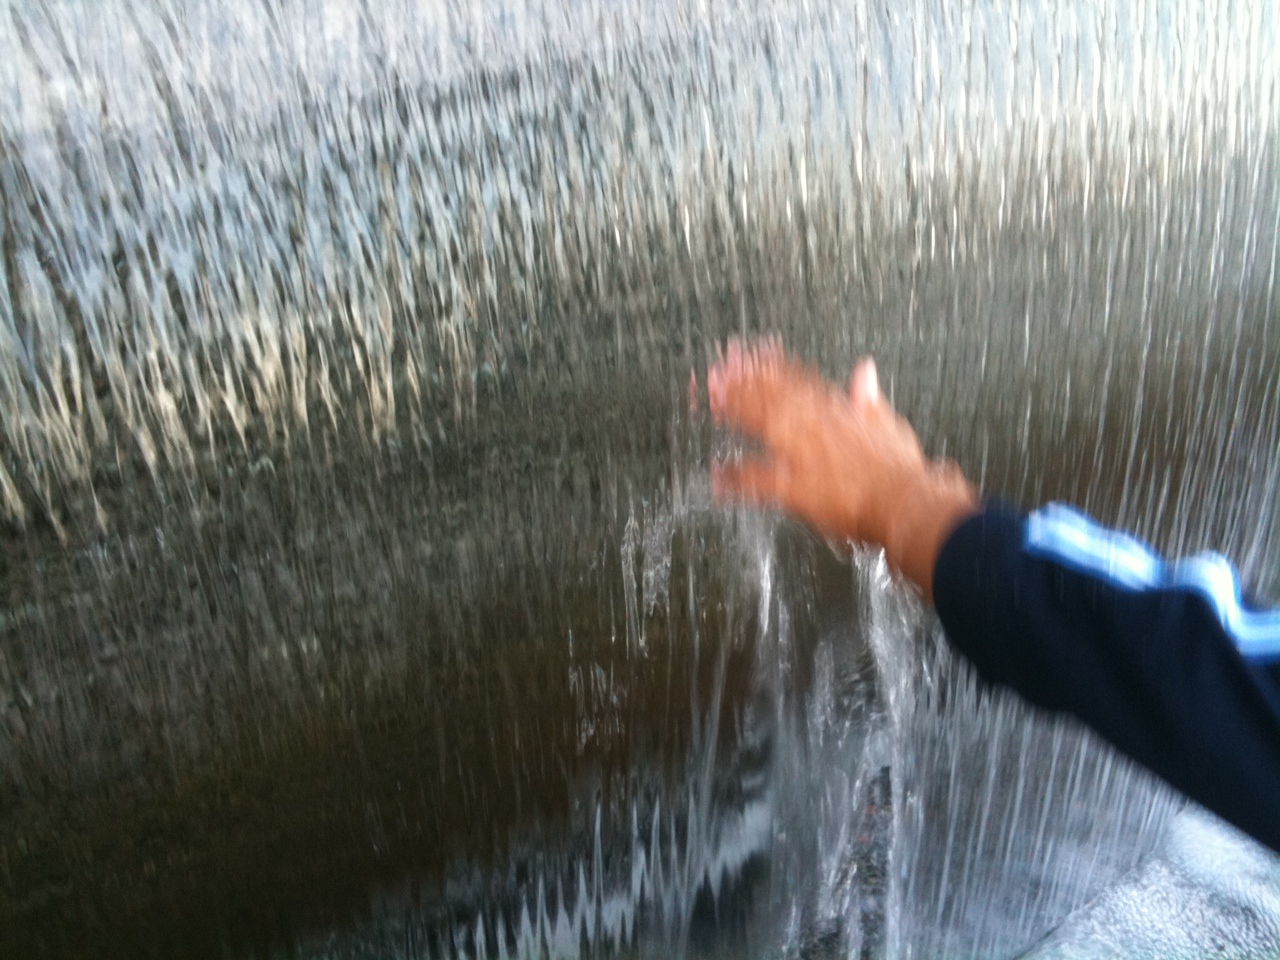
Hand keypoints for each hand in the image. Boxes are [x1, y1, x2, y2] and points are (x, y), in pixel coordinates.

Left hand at [705, 338, 978, 600]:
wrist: (910, 504)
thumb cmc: (905, 473)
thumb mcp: (891, 426)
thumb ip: (870, 398)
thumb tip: (865, 370)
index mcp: (839, 412)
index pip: (799, 382)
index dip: (773, 367)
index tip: (754, 353)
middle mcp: (817, 428)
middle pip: (773, 396)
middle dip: (744, 381)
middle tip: (719, 368)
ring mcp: (804, 456)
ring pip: (762, 425)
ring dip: (735, 410)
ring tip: (710, 400)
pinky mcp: (797, 489)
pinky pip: (758, 483)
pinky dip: (736, 481)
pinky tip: (716, 478)